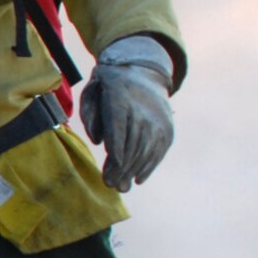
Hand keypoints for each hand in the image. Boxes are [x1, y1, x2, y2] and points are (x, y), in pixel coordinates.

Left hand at [82, 35, 175, 192]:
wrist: (143, 71)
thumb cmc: (108, 87)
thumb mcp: (92, 91)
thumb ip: (90, 115)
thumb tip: (99, 141)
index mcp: (120, 98)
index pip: (119, 127)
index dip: (117, 150)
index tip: (112, 170)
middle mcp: (143, 110)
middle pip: (133, 142)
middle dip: (122, 168)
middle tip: (110, 184)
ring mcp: (159, 119)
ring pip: (147, 149)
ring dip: (134, 171)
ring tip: (121, 186)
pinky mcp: (167, 128)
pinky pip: (159, 150)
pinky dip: (149, 166)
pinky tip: (138, 179)